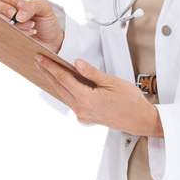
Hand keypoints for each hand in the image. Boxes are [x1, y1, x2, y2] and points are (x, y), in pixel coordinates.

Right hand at [0, 0, 64, 53]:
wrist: (52, 40)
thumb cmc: (46, 21)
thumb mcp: (44, 8)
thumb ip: (32, 5)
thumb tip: (18, 15)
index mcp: (11, 0)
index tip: (20, 5)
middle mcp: (3, 11)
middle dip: (3, 9)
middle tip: (17, 16)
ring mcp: (1, 24)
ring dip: (14, 24)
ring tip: (30, 26)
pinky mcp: (3, 37)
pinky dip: (15, 34)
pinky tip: (28, 34)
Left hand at [35, 55, 163, 137]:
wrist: (140, 120)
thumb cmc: (131, 102)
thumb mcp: (111, 81)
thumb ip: (91, 73)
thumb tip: (76, 64)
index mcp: (87, 99)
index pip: (63, 79)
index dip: (51, 67)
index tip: (42, 59)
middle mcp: (82, 109)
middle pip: (60, 87)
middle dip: (48, 73)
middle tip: (39, 61)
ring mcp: (83, 115)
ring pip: (64, 95)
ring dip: (55, 82)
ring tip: (47, 70)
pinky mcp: (87, 117)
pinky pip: (71, 101)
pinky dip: (65, 90)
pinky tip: (63, 84)